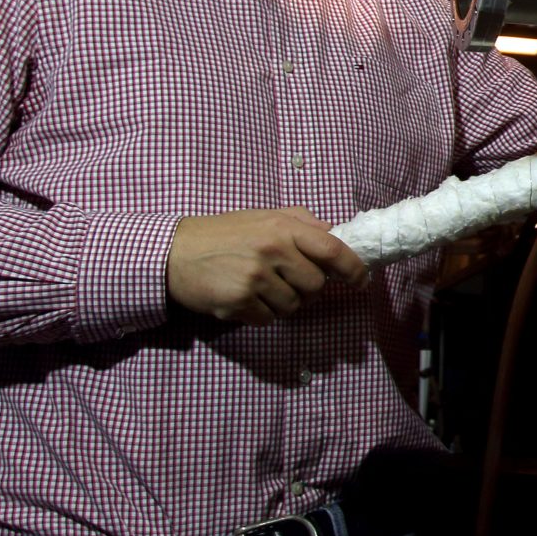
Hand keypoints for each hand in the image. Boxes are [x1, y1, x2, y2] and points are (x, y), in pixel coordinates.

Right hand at [166, 208, 366, 325]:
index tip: (362, 281)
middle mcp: (273, 251)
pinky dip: (262, 314)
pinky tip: (246, 298)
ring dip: (283, 302)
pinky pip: (269, 319)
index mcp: (284, 228)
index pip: (333, 250)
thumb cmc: (224, 233)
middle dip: (308, 289)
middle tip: (287, 281)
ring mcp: (256, 278)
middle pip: (316, 285)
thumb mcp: (264, 216)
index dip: (354, 269)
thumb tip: (334, 233)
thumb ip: (301, 221)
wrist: (175, 252)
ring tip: (261, 287)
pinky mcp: (239, 302)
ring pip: (294, 306)